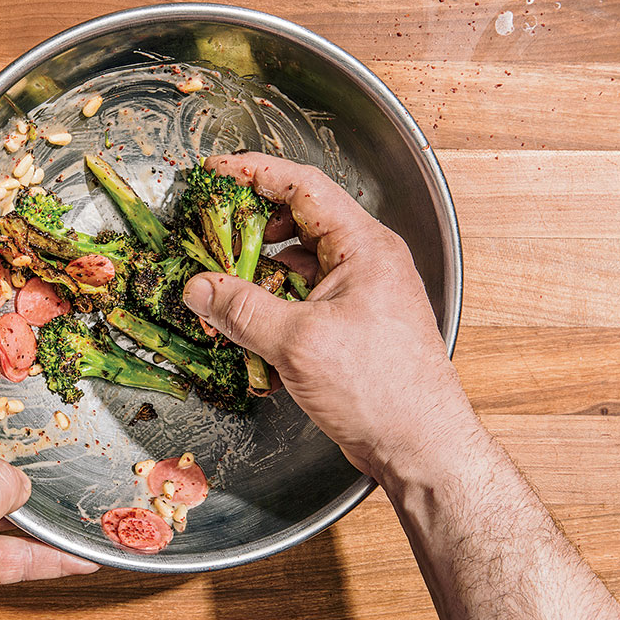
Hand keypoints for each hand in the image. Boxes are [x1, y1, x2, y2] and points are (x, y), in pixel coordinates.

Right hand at [183, 152, 473, 477]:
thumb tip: (199, 288)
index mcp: (364, 246)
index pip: (304, 186)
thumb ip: (242, 310)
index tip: (216, 172)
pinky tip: (246, 328)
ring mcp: (355, 295)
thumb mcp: (300, 343)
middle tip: (210, 236)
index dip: (255, 173)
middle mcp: (363, 262)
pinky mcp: (346, 326)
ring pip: (294, 266)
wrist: (419, 446)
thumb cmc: (382, 389)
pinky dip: (271, 307)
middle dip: (250, 229)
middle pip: (297, 223)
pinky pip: (300, 300)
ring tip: (221, 287)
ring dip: (257, 275)